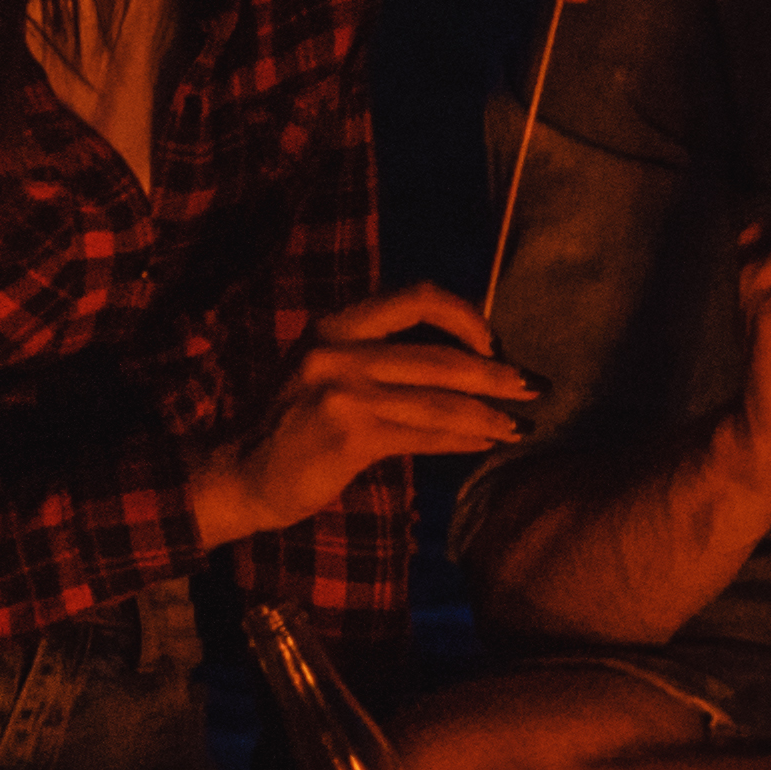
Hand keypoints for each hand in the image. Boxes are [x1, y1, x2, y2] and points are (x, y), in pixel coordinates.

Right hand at [193, 285, 533, 545]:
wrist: (236, 473)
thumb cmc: (293, 427)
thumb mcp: (328, 373)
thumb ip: (382, 359)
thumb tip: (467, 362)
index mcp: (336, 324)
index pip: (416, 297)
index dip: (465, 316)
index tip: (493, 342)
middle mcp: (337, 349)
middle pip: (440, 355)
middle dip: (497, 373)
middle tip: (534, 387)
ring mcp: (341, 391)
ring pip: (439, 399)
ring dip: (489, 414)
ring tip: (519, 426)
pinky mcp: (348, 434)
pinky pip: (424, 434)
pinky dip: (462, 439)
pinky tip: (485, 444)